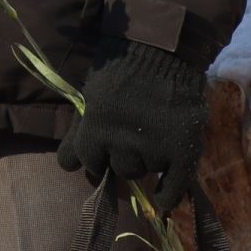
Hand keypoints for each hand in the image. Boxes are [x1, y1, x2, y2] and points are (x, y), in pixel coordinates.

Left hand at [56, 36, 207, 212]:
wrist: (160, 50)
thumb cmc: (117, 70)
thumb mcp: (88, 97)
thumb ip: (78, 132)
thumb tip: (67, 166)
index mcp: (96, 127)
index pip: (86, 161)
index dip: (91, 159)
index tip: (96, 155)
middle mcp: (124, 142)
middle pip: (118, 169)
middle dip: (119, 158)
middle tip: (127, 141)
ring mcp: (155, 147)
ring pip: (145, 171)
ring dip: (145, 162)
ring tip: (149, 141)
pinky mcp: (184, 148)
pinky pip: (176, 184)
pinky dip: (169, 195)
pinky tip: (163, 200)